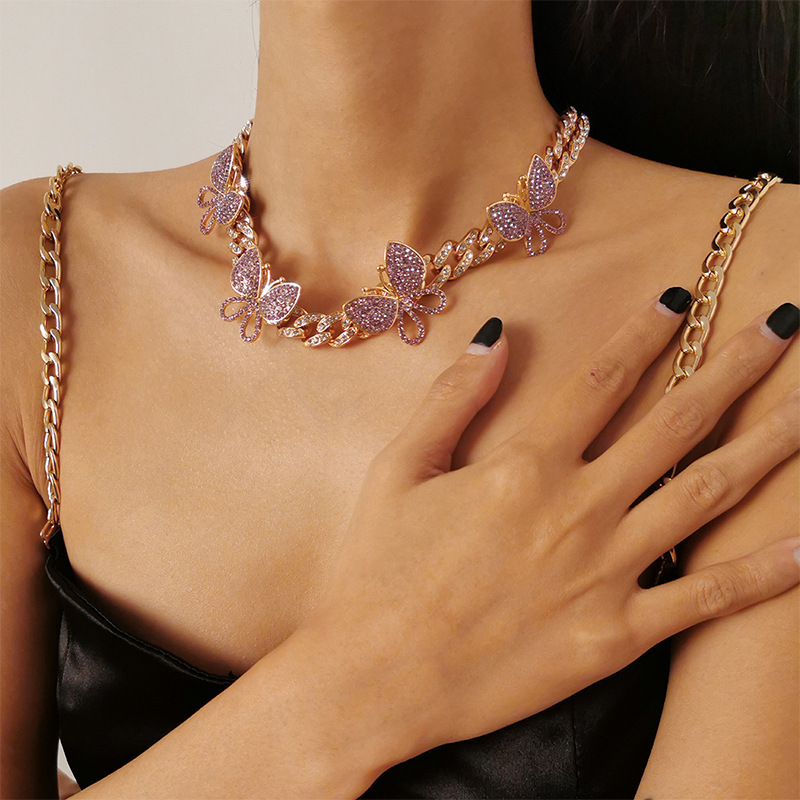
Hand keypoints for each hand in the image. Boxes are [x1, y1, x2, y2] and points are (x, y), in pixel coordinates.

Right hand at [301, 291, 798, 764]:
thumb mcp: (397, 471)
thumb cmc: (378, 570)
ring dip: (770, 445)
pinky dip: (765, 572)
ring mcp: (606, 573)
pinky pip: (707, 598)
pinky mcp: (618, 636)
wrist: (378, 678)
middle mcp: (578, 508)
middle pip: (675, 423)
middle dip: (736, 368)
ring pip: (708, 494)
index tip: (682, 298)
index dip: (646, 332)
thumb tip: (495, 338)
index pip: (602, 380)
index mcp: (524, 466)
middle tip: (783, 325)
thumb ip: (450, 400)